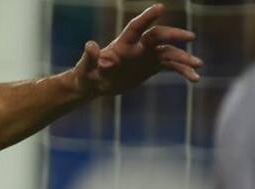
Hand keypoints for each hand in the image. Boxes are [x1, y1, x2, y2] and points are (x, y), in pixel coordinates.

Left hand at [73, 3, 200, 97]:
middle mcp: (138, 46)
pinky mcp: (152, 66)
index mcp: (122, 44)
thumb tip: (90, 44)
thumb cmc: (86, 76)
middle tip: (190, 37)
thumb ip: (90, 57)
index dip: (147, 17)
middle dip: (173, 35)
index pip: (136, 27)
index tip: (160, 7)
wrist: (94, 85)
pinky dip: (183, 71)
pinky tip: (195, 79)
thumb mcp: (85, 69)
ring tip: (198, 65)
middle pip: (158, 36)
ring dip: (184, 58)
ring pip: (169, 52)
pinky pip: (171, 66)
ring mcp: (147, 55)